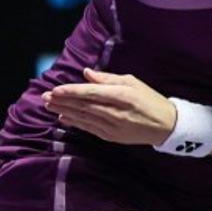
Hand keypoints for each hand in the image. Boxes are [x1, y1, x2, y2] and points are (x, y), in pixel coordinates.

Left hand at [42, 68, 177, 144]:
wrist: (166, 125)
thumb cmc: (150, 99)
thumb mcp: (133, 82)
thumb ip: (108, 78)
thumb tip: (87, 73)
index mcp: (123, 96)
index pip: (92, 93)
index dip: (72, 91)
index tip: (56, 89)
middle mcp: (116, 112)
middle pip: (84, 106)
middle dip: (63, 101)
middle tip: (45, 97)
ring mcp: (113, 127)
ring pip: (84, 118)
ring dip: (65, 112)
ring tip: (49, 106)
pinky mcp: (112, 137)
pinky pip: (89, 129)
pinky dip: (75, 123)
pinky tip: (63, 118)